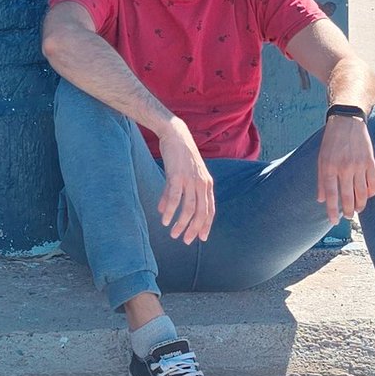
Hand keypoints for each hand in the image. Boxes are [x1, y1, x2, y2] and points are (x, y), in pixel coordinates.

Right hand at [156, 118, 214, 244]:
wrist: (175, 134)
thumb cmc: (179, 154)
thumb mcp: (183, 174)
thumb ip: (175, 193)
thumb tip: (164, 210)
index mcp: (207, 183)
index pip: (210, 210)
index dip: (206, 225)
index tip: (201, 238)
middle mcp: (202, 183)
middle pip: (201, 213)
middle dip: (194, 229)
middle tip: (186, 241)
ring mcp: (190, 180)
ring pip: (189, 208)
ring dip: (181, 224)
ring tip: (173, 234)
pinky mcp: (177, 176)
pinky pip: (175, 198)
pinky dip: (170, 211)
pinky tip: (165, 219)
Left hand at [317, 115, 374, 223]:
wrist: (347, 121)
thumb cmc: (331, 141)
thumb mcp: (321, 158)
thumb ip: (321, 180)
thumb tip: (321, 200)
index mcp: (329, 166)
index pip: (331, 195)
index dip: (332, 210)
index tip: (333, 222)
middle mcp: (344, 167)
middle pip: (348, 197)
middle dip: (348, 211)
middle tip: (348, 217)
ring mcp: (359, 165)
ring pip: (362, 193)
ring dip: (360, 205)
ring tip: (358, 210)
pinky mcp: (370, 162)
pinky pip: (373, 183)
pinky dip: (371, 193)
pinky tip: (367, 196)